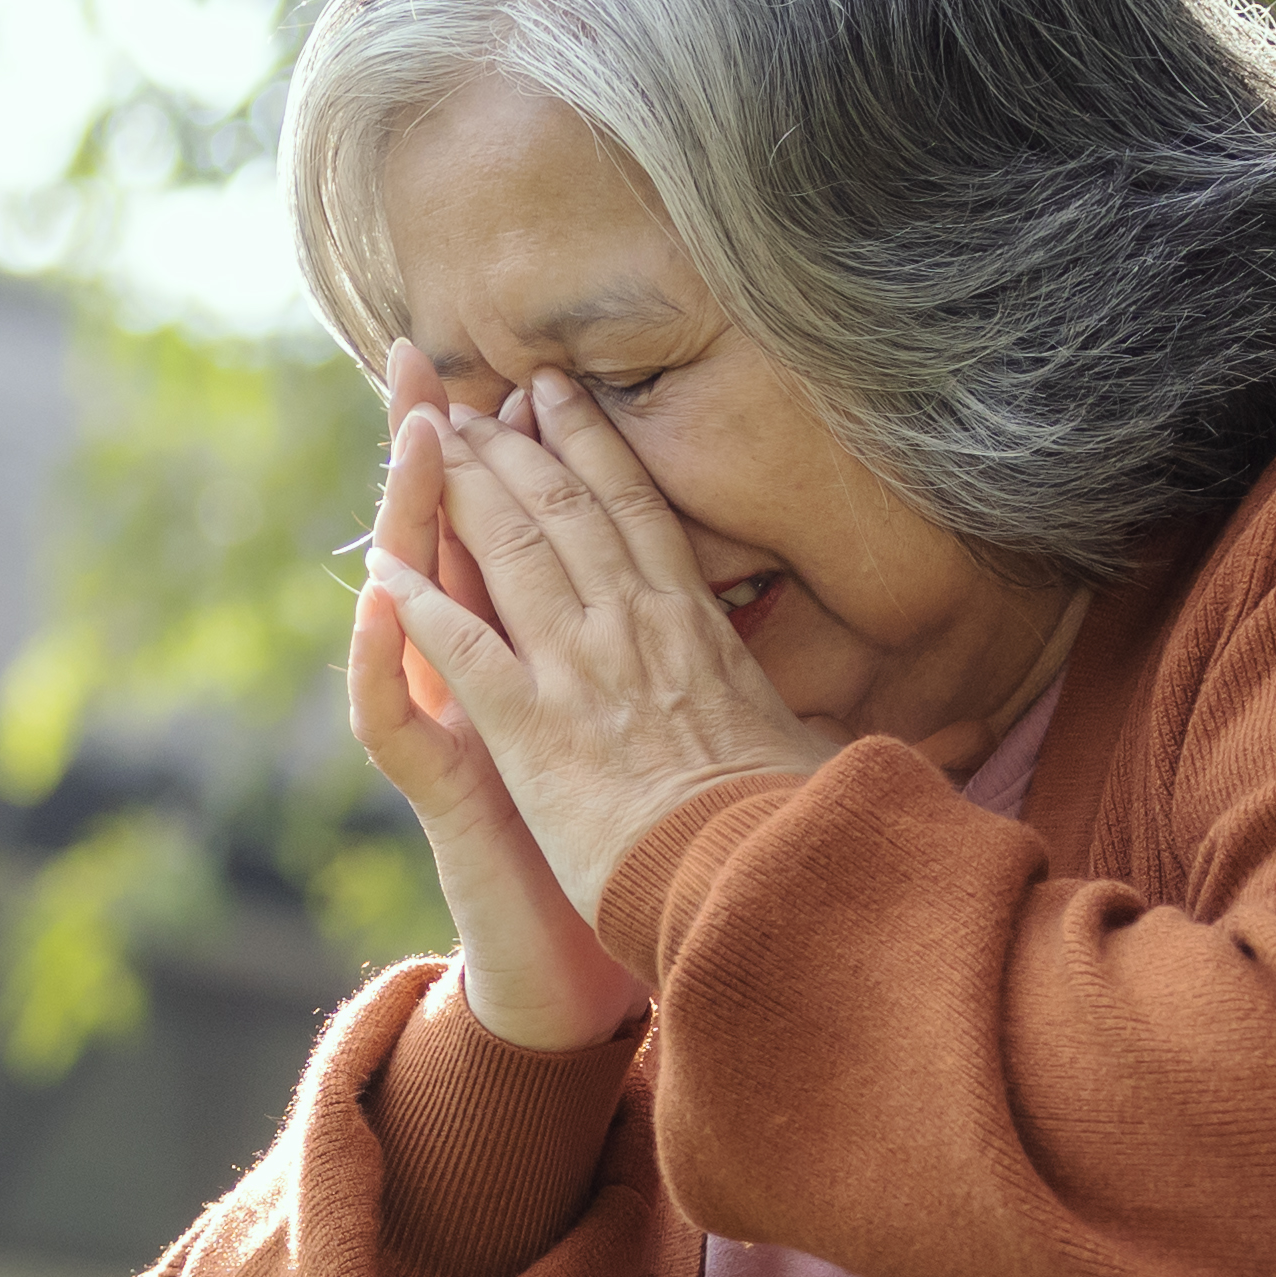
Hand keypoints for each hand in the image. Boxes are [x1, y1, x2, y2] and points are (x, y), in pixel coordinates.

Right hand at [341, 353, 645, 1049]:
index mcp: (534, 655)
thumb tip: (713, 594)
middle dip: (433, 449)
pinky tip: (382, 599)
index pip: (516, 532)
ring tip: (410, 435)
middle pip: (447, 540)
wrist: (565, 967)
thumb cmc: (615, 852)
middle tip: (418, 360)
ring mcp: (447, 729)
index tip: (519, 370)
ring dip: (408, 516)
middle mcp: (478, 679)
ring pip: (412, 603)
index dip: (512, 452)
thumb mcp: (646, 739)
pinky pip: (393, 716)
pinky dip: (386, 657)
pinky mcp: (436, 791)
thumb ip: (659, 663)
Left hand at [360, 375, 842, 963]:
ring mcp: (579, 670)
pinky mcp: (530, 727)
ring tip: (425, 444)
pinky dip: (417, 603)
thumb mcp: (809, 747)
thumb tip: (894, 726)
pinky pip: (461, 646)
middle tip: (473, 404)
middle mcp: (635, 626)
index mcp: (698, 626)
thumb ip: (807, 720)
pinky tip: (381, 569)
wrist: (757, 879)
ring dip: (463, 489)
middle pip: (563, 506)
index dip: (590, 443)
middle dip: (511, 445)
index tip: (558, 397)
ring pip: (512, 548)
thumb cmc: (792, 825)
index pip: (635, 508)